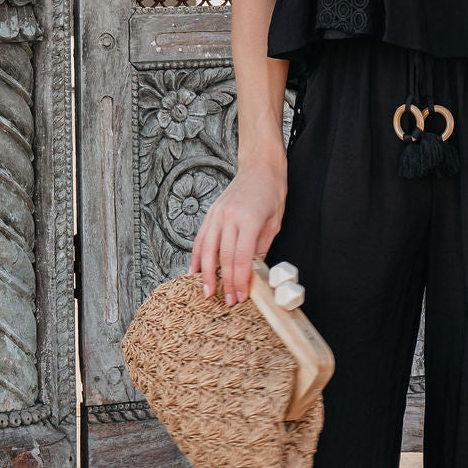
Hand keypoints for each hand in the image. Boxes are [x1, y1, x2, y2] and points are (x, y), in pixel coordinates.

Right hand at [188, 158, 287, 306]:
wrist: (260, 167)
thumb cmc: (272, 193)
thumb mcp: (274, 223)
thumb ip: (261, 248)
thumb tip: (252, 273)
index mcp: (248, 220)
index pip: (240, 258)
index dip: (239, 280)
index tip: (240, 296)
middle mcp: (229, 217)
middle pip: (223, 257)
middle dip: (225, 282)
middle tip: (226, 301)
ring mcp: (216, 214)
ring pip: (207, 249)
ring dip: (205, 274)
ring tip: (206, 292)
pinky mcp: (210, 213)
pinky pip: (201, 238)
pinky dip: (196, 256)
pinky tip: (194, 271)